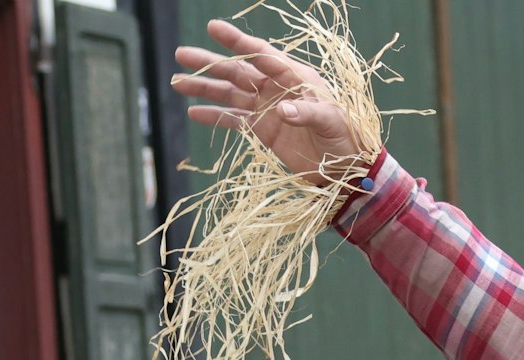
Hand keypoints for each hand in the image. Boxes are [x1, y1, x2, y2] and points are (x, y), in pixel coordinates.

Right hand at [173, 20, 368, 184]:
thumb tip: (283, 109)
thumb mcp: (332, 122)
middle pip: (238, 70)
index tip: (213, 28)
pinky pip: (233, 119)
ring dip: (205, 88)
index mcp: (296, 77)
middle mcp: (277, 88)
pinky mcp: (262, 129)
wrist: (347, 168)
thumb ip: (308, 112)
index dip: (238, 41)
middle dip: (210, 63)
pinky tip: (194, 111)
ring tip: (177, 82)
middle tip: (181, 54)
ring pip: (230, 93)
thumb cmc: (346, 138)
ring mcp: (267, 108)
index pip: (262, 54)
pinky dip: (214, 116)